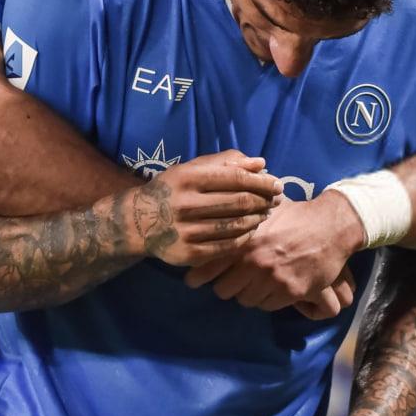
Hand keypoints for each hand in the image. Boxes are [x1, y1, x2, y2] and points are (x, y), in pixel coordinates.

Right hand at [131, 150, 280, 266]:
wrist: (138, 221)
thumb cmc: (173, 189)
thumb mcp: (192, 168)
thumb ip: (226, 162)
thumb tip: (261, 164)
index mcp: (188, 178)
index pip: (235, 178)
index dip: (261, 182)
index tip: (277, 184)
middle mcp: (185, 204)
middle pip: (238, 203)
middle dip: (263, 201)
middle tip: (276, 201)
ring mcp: (186, 231)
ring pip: (235, 226)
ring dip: (256, 219)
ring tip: (265, 214)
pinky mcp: (188, 253)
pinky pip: (226, 246)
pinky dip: (244, 237)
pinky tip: (250, 230)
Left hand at [183, 190, 363, 316]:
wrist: (330, 226)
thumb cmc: (295, 214)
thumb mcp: (262, 207)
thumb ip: (239, 212)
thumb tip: (214, 208)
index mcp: (242, 239)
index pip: (207, 267)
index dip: (197, 276)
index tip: (193, 280)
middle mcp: (253, 260)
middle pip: (224, 291)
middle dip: (228, 286)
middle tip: (235, 280)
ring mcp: (271, 278)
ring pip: (246, 300)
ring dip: (249, 294)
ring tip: (257, 282)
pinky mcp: (290, 291)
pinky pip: (267, 305)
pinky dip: (269, 299)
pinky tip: (274, 286)